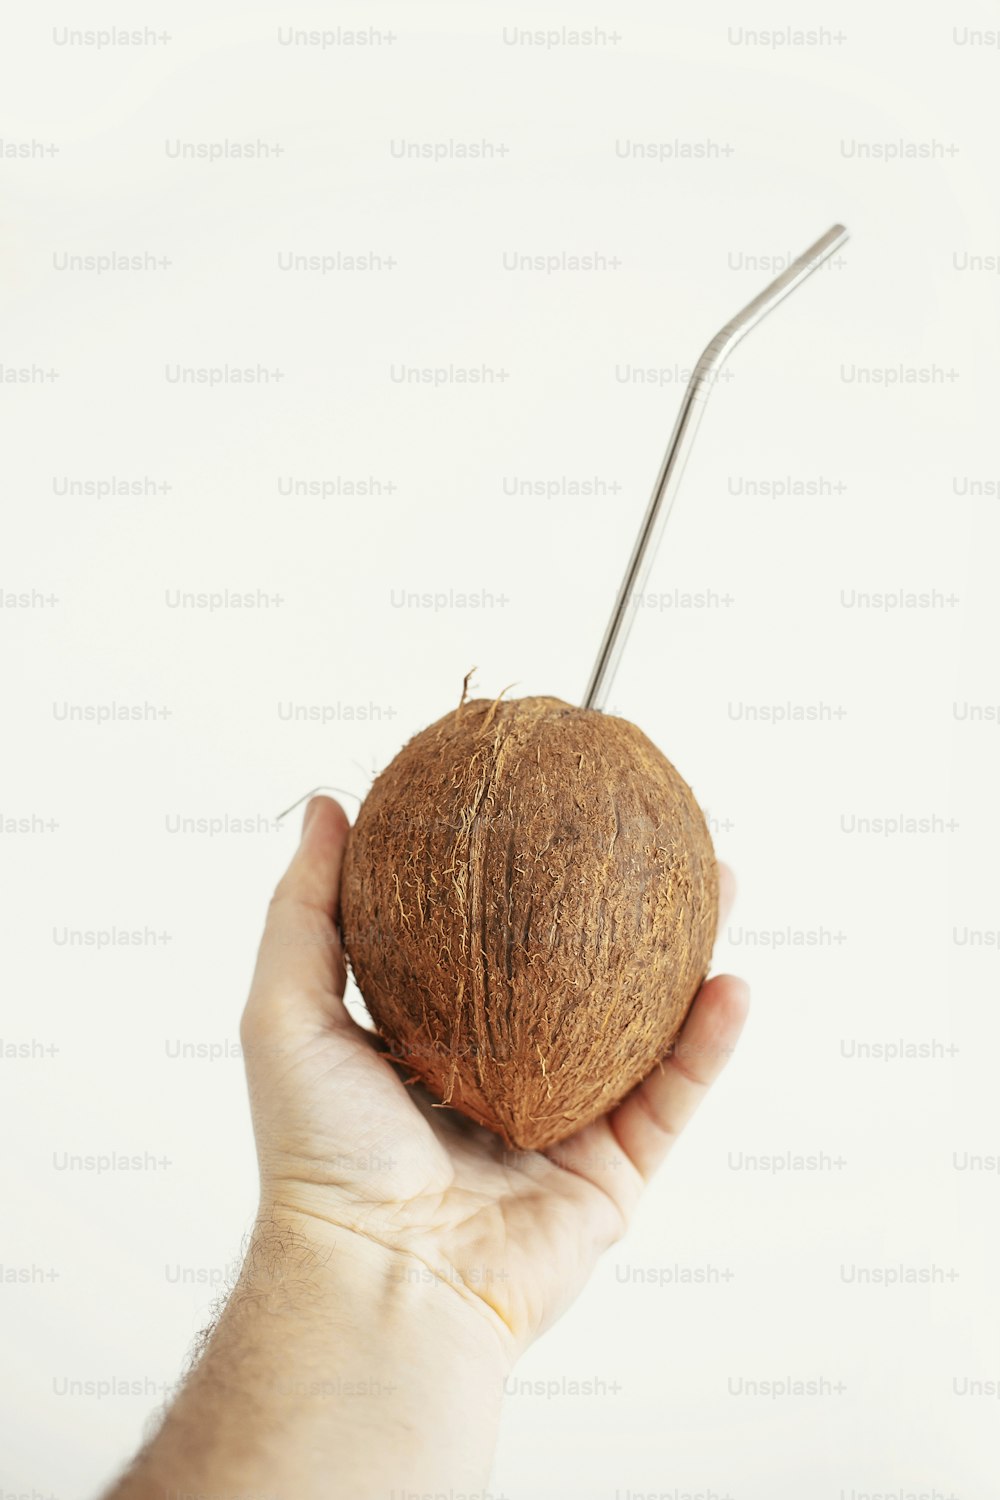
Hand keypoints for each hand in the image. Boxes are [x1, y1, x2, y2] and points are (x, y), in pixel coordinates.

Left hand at [241, 796, 748, 1362]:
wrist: (375, 1282)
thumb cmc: (319, 1157)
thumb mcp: (288, 1013)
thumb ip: (306, 912)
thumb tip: (325, 807)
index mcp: (436, 1041)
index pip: (491, 939)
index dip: (525, 873)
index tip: (552, 806)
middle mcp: (508, 1078)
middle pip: (582, 974)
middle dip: (624, 905)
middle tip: (656, 835)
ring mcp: (565, 1127)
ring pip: (644, 1028)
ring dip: (689, 956)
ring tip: (721, 883)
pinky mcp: (612, 1177)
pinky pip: (672, 1099)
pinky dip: (707, 1045)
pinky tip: (731, 983)